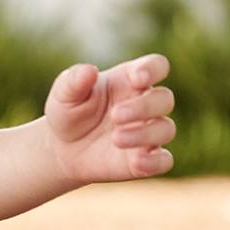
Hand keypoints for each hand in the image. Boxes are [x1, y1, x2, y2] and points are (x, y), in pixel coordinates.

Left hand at [43, 52, 175, 187]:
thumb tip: (89, 71)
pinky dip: (155, 162)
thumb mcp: (64, 95)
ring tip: (116, 139)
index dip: (153, 69)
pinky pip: (163, 161)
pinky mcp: (146, 159)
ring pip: (166, 129)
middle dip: (144, 106)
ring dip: (145, 134)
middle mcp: (145, 104)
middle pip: (165, 98)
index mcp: (130, 80)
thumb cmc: (68, 113)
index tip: (138, 78)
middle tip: (116, 116)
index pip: (156, 66)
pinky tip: (136, 162)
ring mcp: (148, 132)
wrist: (62, 150)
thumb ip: (73, 81)